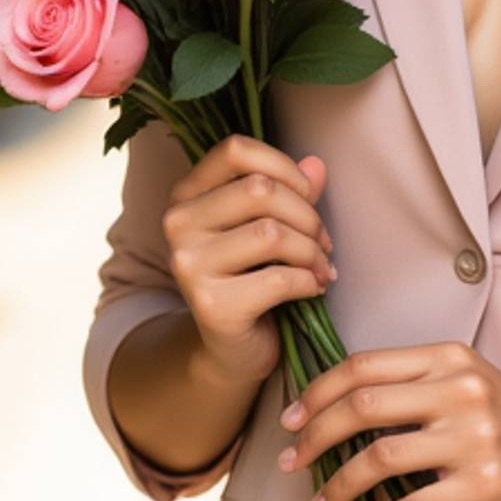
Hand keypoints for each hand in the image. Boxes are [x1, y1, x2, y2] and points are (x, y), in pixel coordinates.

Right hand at [163, 134, 336, 387]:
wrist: (231, 350)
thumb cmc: (252, 277)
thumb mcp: (267, 225)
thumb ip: (289, 191)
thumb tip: (317, 164)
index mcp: (187, 194)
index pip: (236, 150)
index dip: (283, 166)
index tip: (307, 196)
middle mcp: (178, 224)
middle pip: (260, 190)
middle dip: (307, 216)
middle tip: (323, 241)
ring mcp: (189, 265)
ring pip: (272, 233)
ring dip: (311, 251)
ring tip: (321, 266)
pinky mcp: (211, 304)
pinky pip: (279, 278)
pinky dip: (309, 281)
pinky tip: (314, 288)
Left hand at [276, 342, 500, 500]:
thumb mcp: (473, 384)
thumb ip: (419, 386)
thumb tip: (343, 407)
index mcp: (450, 359)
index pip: (364, 366)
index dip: (316, 392)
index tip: (290, 420)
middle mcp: (461, 390)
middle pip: (361, 407)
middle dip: (313, 438)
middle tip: (291, 462)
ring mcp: (476, 437)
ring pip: (379, 459)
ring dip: (337, 488)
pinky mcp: (488, 484)